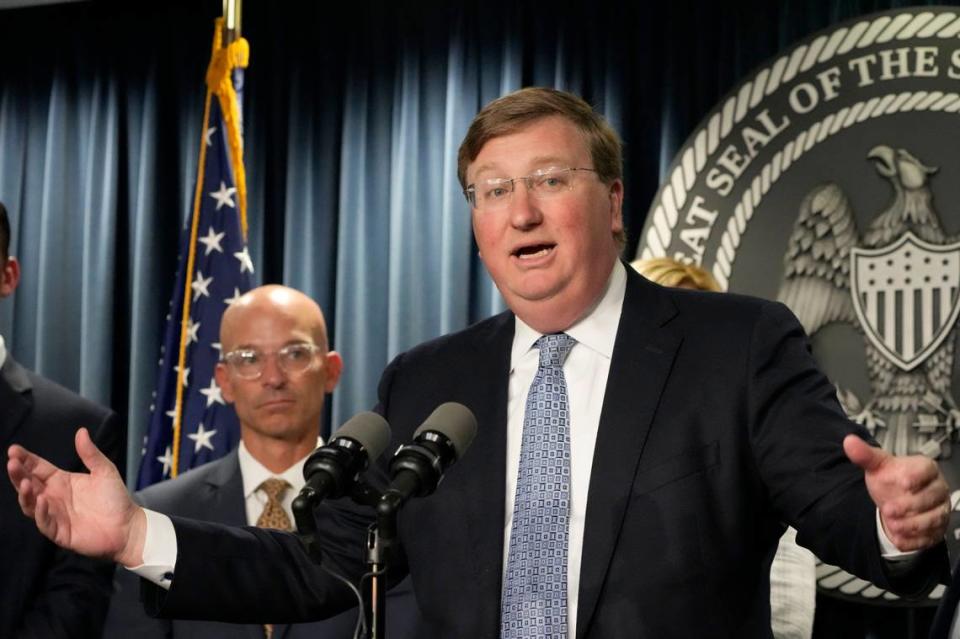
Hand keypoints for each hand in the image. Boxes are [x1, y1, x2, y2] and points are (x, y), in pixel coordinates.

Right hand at [7, 427, 146, 565]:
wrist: (128, 526)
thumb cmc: (115, 498)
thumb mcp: (104, 471)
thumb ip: (91, 454)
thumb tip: (81, 431)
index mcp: (61, 481)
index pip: (38, 468)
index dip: (25, 459)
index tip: (14, 449)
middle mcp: (53, 497)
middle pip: (29, 484)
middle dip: (18, 473)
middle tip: (12, 462)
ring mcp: (54, 515)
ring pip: (31, 504)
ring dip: (25, 494)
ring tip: (24, 482)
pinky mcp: (59, 532)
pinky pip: (44, 522)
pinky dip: (40, 512)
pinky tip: (42, 500)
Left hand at [843, 434, 949, 551]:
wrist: (895, 500)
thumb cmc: (891, 480)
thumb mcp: (877, 466)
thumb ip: (865, 455)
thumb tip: (849, 442)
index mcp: (925, 469)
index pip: (926, 469)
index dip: (916, 476)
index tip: (903, 482)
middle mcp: (937, 489)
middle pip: (930, 497)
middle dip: (909, 506)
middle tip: (889, 510)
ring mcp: (939, 510)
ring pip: (933, 519)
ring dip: (912, 525)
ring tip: (893, 525)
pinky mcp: (935, 529)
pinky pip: (929, 537)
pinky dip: (914, 540)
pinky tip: (899, 538)